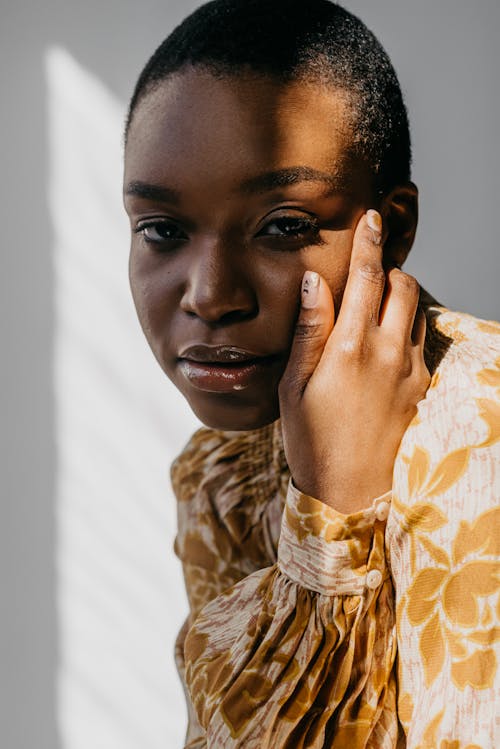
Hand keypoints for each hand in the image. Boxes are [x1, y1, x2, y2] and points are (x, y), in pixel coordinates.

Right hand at [278, 210, 430, 513]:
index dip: (368, 243)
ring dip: (400, 292)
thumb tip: (313, 282)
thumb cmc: (311, 440)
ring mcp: (409, 369)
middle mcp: (386, 351)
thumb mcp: (293, 386)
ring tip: (379, 294)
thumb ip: (309, 330)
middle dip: (387, 264)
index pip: (365, 278)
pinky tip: (390, 334)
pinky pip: (422, 339)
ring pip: (416, 309)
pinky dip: (409, 323)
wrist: (351, 491)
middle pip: (400, 285)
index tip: (370, 218)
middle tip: (371, 259)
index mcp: (349, 346)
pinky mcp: (421, 387)